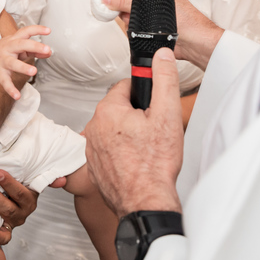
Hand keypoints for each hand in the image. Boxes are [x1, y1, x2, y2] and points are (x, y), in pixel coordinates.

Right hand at [0, 25, 50, 99]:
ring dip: (23, 67)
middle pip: (21, 44)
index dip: (37, 30)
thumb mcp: (19, 47)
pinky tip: (17, 96)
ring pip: (13, 63)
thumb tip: (49, 52)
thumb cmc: (6, 51)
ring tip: (34, 71)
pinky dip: (10, 89)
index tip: (48, 30)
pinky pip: (5, 81)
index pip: (26, 31)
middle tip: (47, 49)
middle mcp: (8, 48)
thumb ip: (34, 50)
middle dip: (34, 46)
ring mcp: (3, 61)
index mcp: (14, 39)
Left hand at [0, 169, 62, 245]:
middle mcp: (24, 210)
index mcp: (30, 197)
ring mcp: (16, 220)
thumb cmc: (21, 184)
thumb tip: (62, 180)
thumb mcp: (33, 179)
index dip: (10, 183)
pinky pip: (4, 236)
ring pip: (5, 216)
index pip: (21, 193)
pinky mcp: (8, 229)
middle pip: (10, 205)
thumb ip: (47, 179)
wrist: (16, 199)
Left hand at [84, 48, 183, 217]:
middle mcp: (94, 127)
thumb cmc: (155, 164)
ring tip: (146, 149)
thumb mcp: (167, 114)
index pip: (126, 87)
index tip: (154, 107)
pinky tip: (136, 162)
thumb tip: (161, 57)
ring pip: (113, 130)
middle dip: (136, 116)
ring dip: (128, 134)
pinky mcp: (94, 166)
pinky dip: (121, 153)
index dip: (144, 95)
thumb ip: (164, 79)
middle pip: (119, 108)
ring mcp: (91, 148)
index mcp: (108, 110)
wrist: (145, 202)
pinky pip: (108, 150)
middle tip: (154, 131)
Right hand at [104, 0, 222, 69]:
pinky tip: (140, 31)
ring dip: (128, 19)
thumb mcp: (150, 5)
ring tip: (136, 23)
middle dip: (118, 5)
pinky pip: (131, 24)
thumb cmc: (184, 21)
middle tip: (110, 11)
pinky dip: (132, 28)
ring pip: (126, 12)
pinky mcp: (147, 25)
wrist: (194, 43)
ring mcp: (148, 11)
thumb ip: (124, 0)